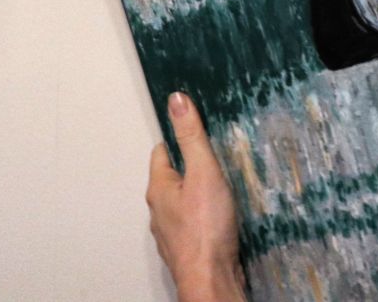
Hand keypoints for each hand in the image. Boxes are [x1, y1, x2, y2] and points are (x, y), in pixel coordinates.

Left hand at [147, 92, 247, 301]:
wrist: (210, 277)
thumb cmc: (205, 225)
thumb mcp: (203, 171)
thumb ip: (192, 136)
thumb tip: (176, 100)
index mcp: (159, 187)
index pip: (162, 152)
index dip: (178, 139)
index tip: (193, 130)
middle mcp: (159, 210)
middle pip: (170, 178)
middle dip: (188, 166)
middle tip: (210, 156)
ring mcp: (171, 232)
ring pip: (180, 202)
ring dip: (195, 193)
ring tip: (218, 184)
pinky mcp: (186, 247)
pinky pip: (192, 222)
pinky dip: (202, 215)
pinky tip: (219, 216)